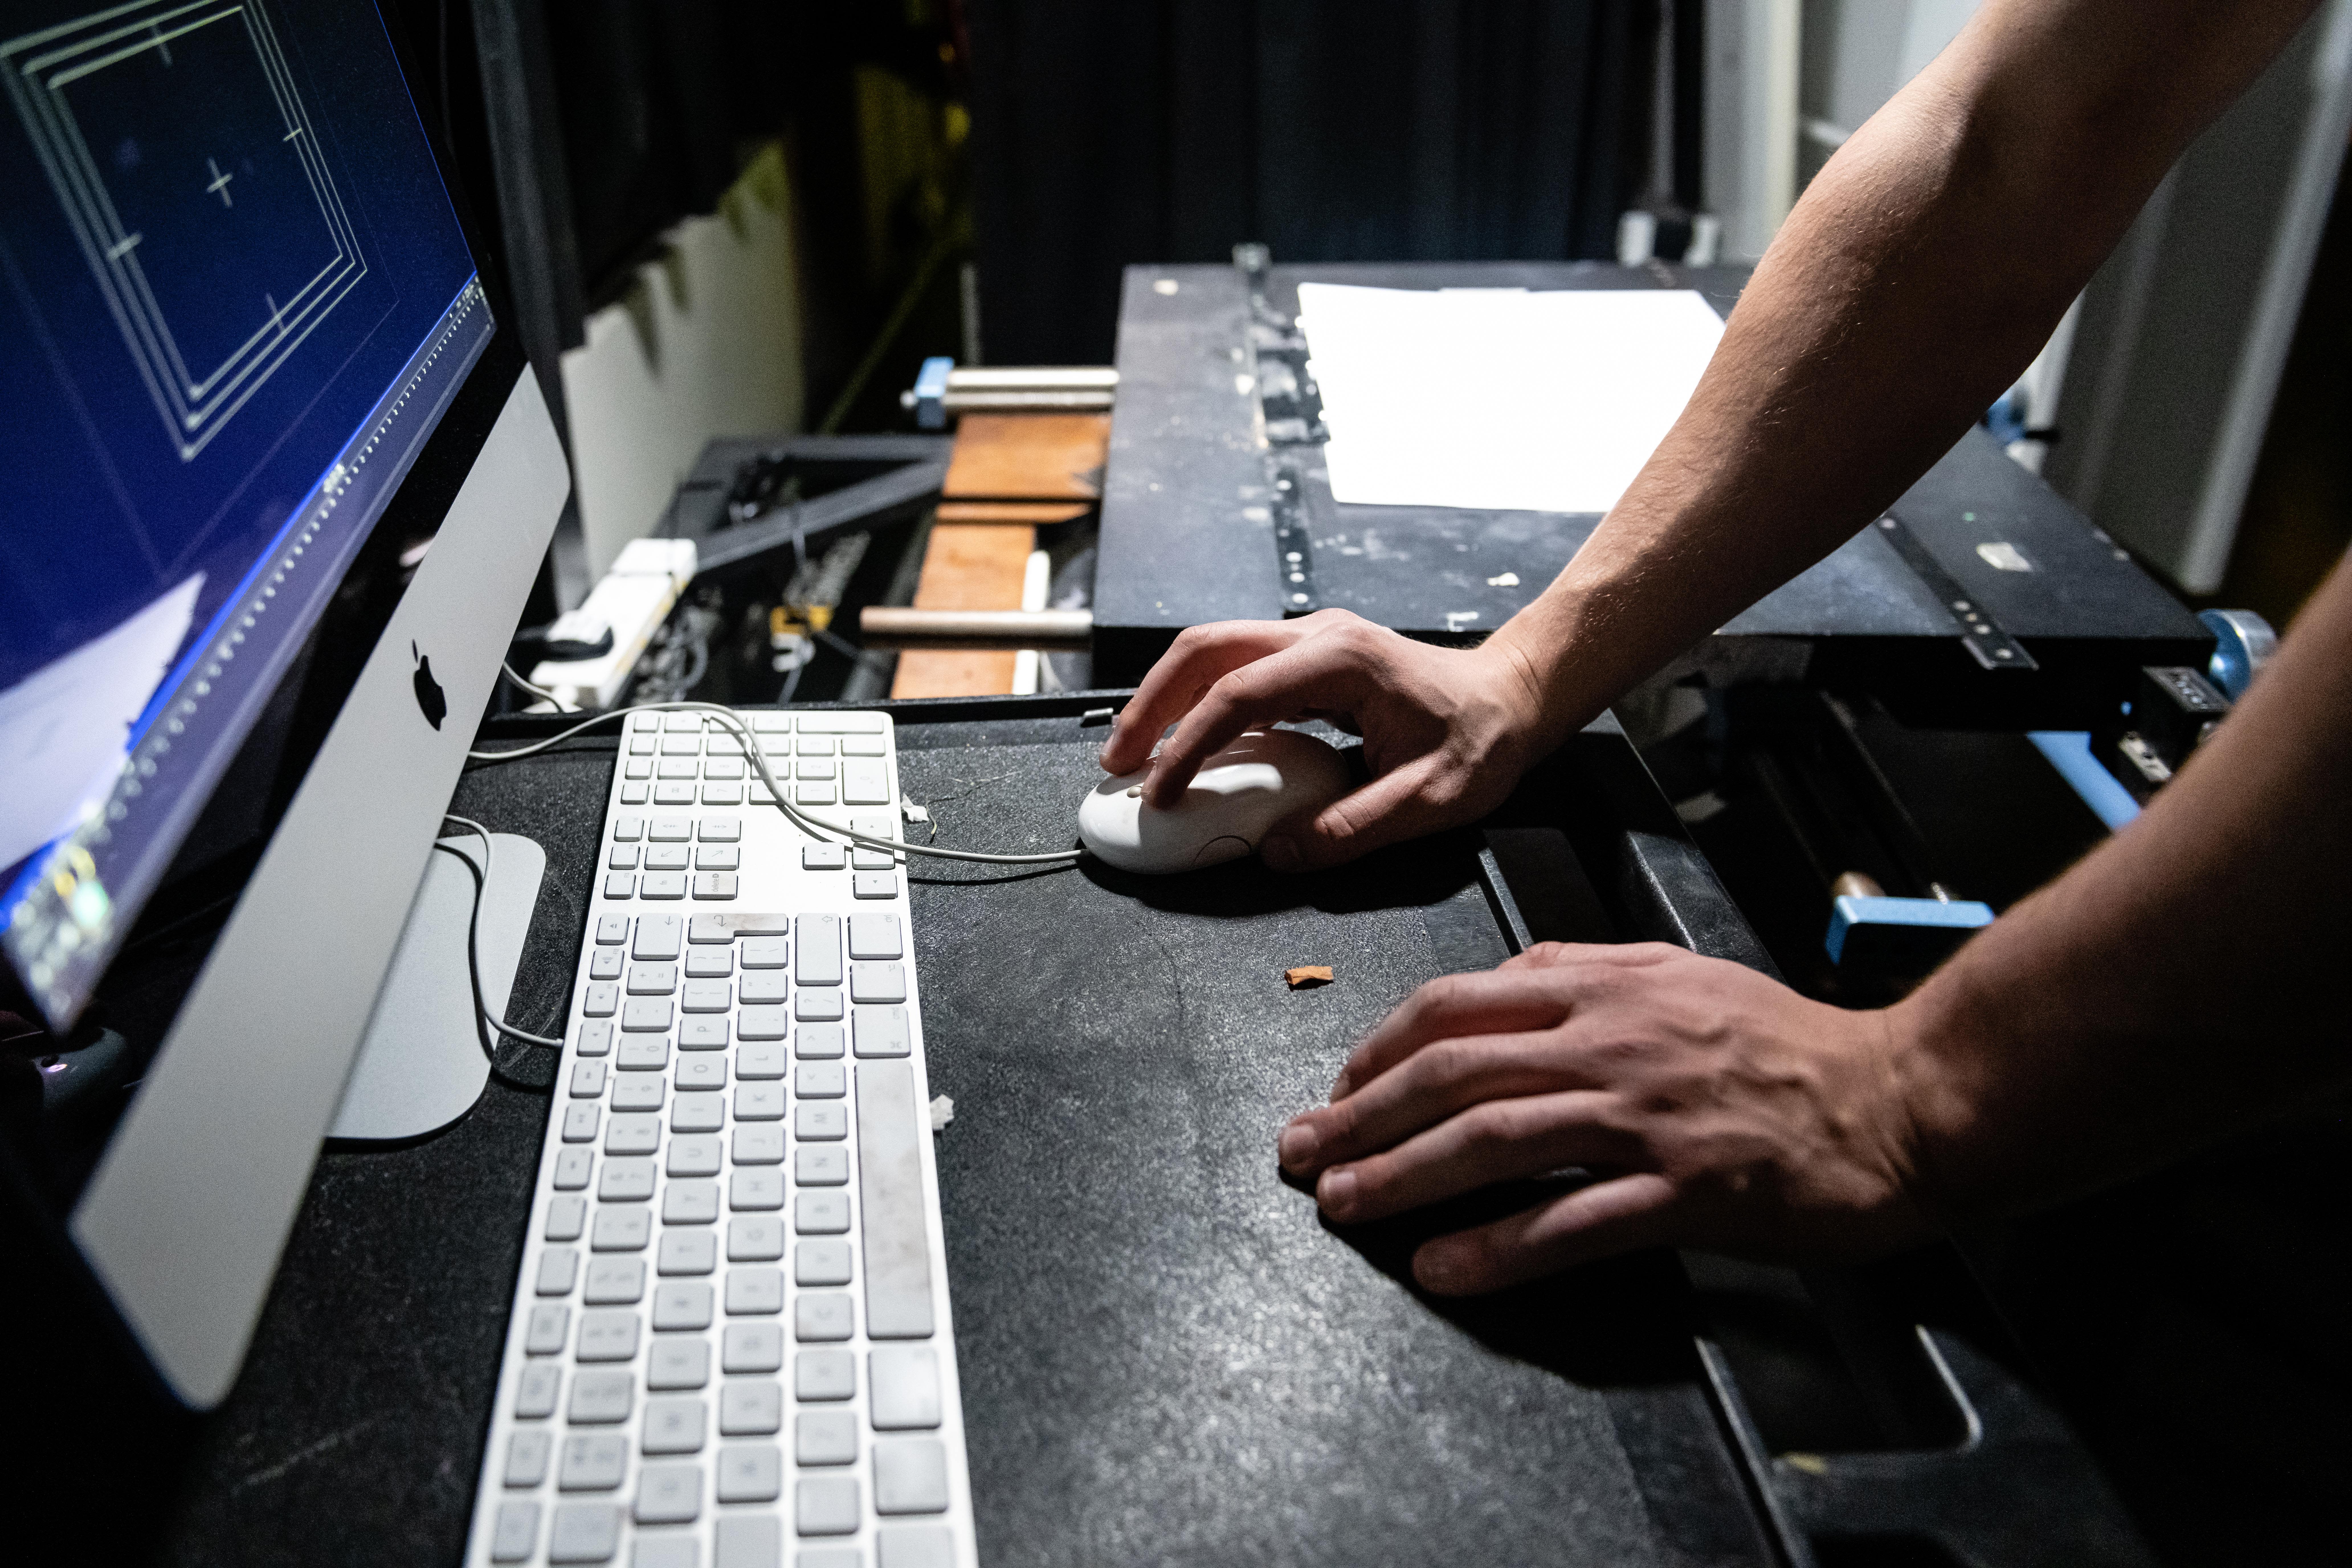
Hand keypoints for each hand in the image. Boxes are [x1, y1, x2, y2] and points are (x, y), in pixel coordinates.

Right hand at [1098, 610, 1558, 870]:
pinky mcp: (1306, 659)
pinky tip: (1181, 745)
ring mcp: (1308, 641)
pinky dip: (1195, 703)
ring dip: (1164, 700)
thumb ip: (1354, 829)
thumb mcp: (1431, 799)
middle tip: (1117, 765)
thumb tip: (1278, 854)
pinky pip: (1234, 671)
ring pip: (1210, 653)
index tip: (1163, 796)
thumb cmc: (1481, 740)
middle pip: (1204, 651)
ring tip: (1134, 756)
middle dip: (1150, 706)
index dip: (1189, 747)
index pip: (1238, 696)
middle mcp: (1316, 636)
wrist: (1512, 698)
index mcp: (1342, 660)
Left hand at [1275, 942, 1932, 1292]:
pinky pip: (1568, 1223)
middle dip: (1360, 1116)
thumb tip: (1505, 977)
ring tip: (1344, 1205)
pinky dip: (1495, 1250)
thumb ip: (1586, 967)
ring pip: (1492, 1143)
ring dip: (1404, 1177)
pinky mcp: (1684, 1192)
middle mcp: (1611, 1045)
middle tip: (1302, 1152)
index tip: (1339, 1088)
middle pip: (1452, 1075)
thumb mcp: (1678, 973)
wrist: (1896, 1098)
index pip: (1456, 1008)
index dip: (1380, 1049)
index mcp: (1604, 989)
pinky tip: (1442, 1268)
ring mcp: (1645, 1119)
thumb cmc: (1788, 1043)